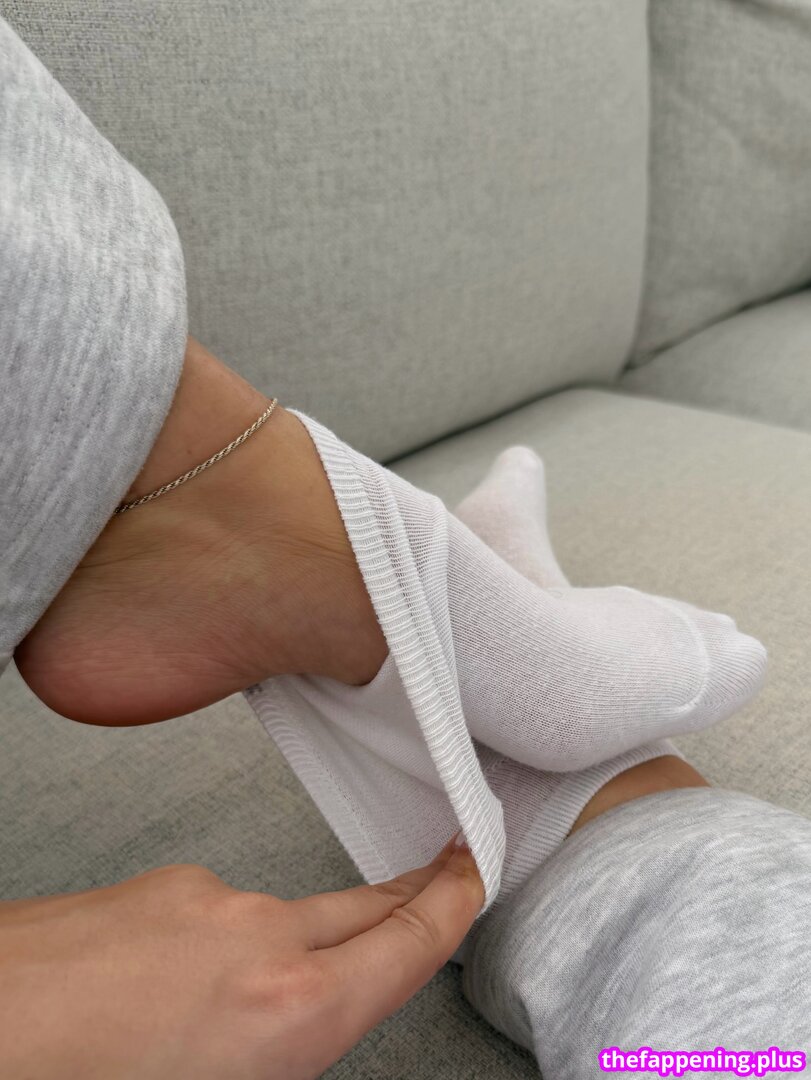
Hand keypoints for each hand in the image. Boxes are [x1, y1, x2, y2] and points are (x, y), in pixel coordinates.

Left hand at [0, 836, 481, 1078]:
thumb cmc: (81, 1078)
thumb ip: (283, 1054)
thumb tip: (297, 1035)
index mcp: (291, 1013)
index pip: (409, 943)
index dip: (455, 903)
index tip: (475, 873)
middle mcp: (262, 938)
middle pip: (367, 907)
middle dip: (412, 894)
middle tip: (443, 876)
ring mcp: (210, 897)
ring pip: (290, 915)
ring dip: (307, 940)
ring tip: (273, 990)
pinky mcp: (165, 881)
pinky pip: (225, 910)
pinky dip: (231, 941)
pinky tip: (190, 983)